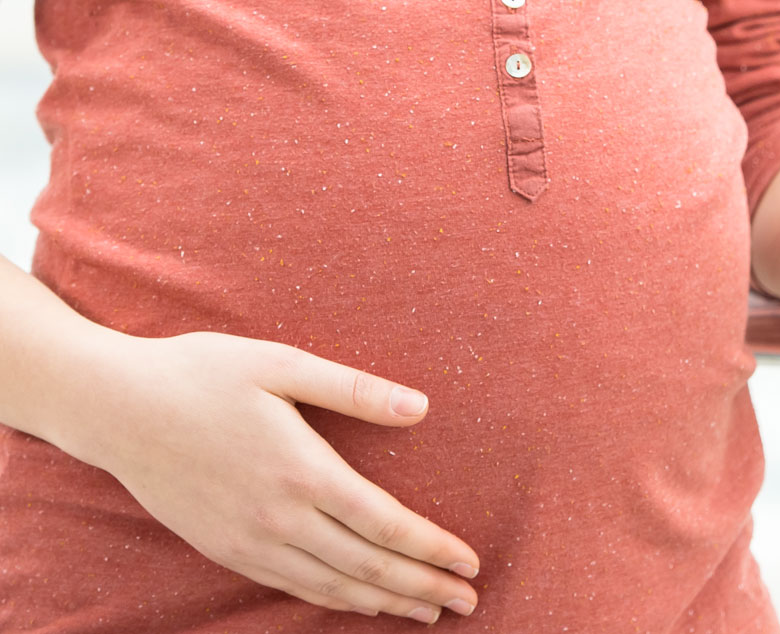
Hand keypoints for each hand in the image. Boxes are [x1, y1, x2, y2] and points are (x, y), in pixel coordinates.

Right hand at [68, 329, 480, 620]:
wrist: (117, 408)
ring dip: (385, 602)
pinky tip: (357, 601)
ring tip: (426, 611)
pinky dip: (335, 600)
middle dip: (422, 586)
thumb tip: (420, 407)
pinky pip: (292, 587)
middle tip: (468, 602)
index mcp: (301, 469)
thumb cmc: (202, 373)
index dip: (432, 548)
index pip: (385, 525)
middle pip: (367, 567)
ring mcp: (249, 541)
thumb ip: (352, 388)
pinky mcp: (225, 549)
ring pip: (332, 587)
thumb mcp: (280, 363)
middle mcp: (279, 517)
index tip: (470, 563)